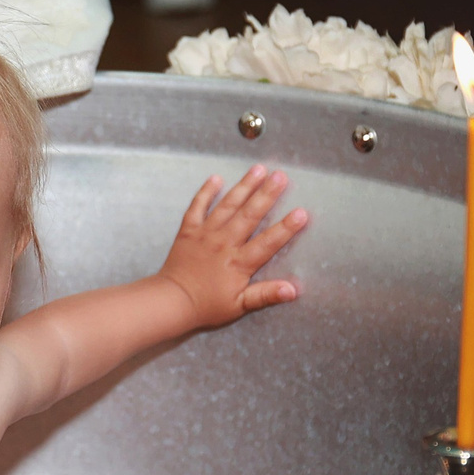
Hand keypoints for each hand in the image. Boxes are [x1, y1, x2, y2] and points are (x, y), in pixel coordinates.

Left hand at [157, 166, 306, 327]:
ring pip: (228, 205)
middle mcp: (224, 243)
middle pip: (250, 215)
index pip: (268, 242)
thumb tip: (293, 289)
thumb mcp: (240, 305)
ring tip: (258, 169)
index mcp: (239, 262)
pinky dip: (205, 192)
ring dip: (244, 186)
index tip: (302, 212)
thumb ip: (266, 294)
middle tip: (281, 175)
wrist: (171, 301)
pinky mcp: (189, 230)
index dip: (286, 228)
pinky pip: (197, 206)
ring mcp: (206, 233)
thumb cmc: (207, 305)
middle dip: (267, 194)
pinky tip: (216, 178)